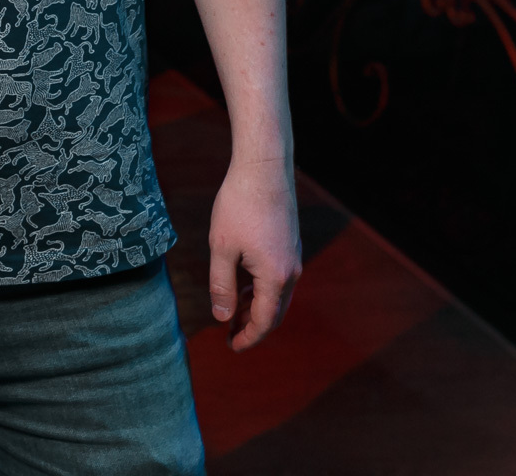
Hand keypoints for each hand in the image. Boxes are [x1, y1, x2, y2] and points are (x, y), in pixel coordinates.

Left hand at [207, 155, 300, 350]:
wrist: (264, 168)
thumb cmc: (239, 205)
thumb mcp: (222, 248)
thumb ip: (222, 286)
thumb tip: (222, 317)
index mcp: (275, 277)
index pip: (264, 321)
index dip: (247, 337)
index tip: (231, 346)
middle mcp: (291, 271)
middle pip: (275, 312)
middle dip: (253, 326)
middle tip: (229, 334)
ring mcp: (294, 257)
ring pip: (278, 295)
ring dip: (257, 307)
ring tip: (232, 311)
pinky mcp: (291, 245)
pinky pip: (279, 278)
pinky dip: (262, 289)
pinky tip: (243, 283)